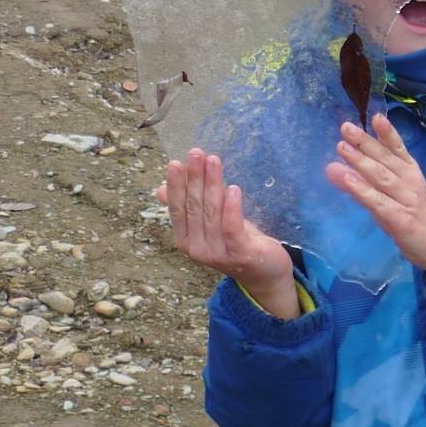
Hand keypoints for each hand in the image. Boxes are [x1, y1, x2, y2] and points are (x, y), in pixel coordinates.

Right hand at [158, 149, 297, 318]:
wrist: (265, 272)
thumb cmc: (236, 242)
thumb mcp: (210, 223)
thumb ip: (188, 207)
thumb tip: (160, 189)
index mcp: (186, 240)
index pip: (178, 208)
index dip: (177, 185)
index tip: (177, 162)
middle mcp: (197, 248)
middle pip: (194, 206)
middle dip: (194, 178)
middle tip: (197, 153)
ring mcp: (217, 253)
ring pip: (212, 213)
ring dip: (213, 184)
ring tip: (214, 161)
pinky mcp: (240, 254)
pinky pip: (232, 227)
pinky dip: (231, 207)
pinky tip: (233, 188)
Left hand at [325, 114, 425, 275]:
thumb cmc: (412, 215)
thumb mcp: (390, 195)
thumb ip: (363, 182)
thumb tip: (334, 166)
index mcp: (410, 171)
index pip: (397, 148)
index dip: (386, 133)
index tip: (374, 117)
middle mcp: (410, 181)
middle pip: (386, 159)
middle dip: (365, 143)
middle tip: (345, 128)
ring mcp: (407, 199)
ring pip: (382, 177)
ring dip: (361, 161)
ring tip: (342, 148)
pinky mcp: (401, 219)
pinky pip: (378, 201)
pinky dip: (362, 190)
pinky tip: (348, 180)